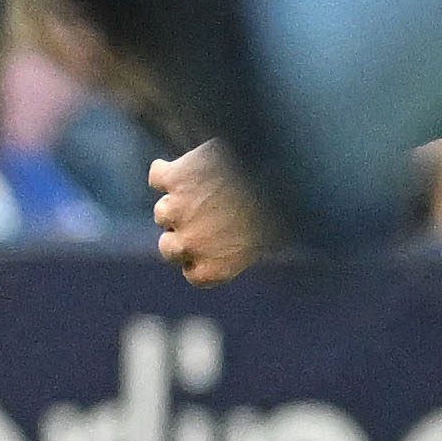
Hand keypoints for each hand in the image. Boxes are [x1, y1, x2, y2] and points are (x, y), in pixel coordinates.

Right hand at [149, 141, 264, 284]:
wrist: (278, 166)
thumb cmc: (284, 205)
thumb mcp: (275, 239)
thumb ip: (251, 249)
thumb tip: (254, 245)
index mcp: (215, 269)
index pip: (192, 274)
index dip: (198, 259)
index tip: (209, 246)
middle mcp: (190, 244)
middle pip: (168, 247)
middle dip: (180, 234)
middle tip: (202, 217)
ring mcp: (178, 210)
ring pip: (161, 212)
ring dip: (176, 202)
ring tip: (201, 189)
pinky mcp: (174, 178)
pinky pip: (158, 177)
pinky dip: (166, 171)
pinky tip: (187, 166)